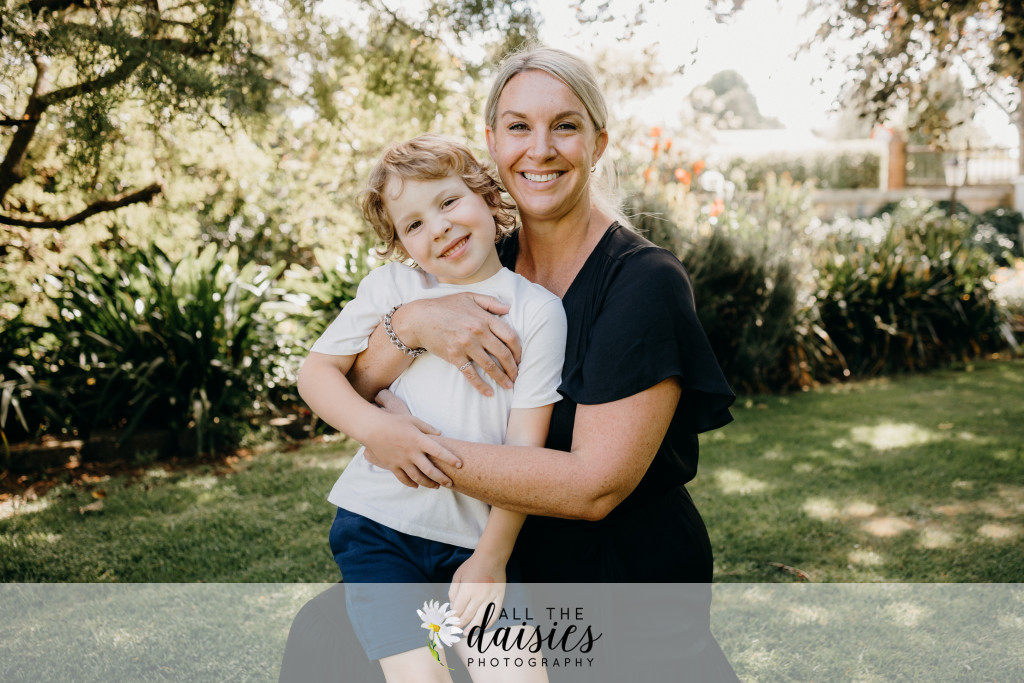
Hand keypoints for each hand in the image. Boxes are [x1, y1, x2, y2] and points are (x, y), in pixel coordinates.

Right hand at [362, 396, 461, 488]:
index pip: (438, 451)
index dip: (450, 458)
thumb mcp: (413, 420)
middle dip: (442, 478)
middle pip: (430, 470)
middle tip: (451, 483)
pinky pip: (403, 479)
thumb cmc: (394, 422)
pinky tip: (417, 485)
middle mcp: (411, 453)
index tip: (460, 465)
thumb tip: (440, 434)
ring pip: (418, 477)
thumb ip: (428, 428)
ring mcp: (401, 461)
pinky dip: (411, 484)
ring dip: (428, 483)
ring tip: (437, 486)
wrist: (372, 428)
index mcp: (418, 440)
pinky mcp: (392, 466)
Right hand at [393, 294, 521, 396]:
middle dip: (513, 367)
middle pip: (503, 354)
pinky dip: (481, 385)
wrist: (419, 318)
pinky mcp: (454, 356)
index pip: (510, 336)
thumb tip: (508, 309)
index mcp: (484, 318)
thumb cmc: (445, 306)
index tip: (520, 358)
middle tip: (518, 376)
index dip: (518, 350)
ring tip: (509, 386)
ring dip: (502, 378)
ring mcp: (466, 345)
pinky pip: (471, 374)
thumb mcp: (469, 297)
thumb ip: (490, 302)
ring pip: (490, 366)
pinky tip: (489, 393)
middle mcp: (477, 332)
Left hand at [449, 552, 506, 631]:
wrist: (491, 557)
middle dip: (460, 625)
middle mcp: (479, 595)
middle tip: (456, 630)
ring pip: (481, 619)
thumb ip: (453, 592)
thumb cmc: (472, 566)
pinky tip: (482, 628)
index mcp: (467, 590)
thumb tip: (452, 608)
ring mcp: (491, 597)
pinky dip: (488, 623)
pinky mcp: (500, 597)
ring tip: (467, 633)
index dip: (453, 619)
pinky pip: (494, 614)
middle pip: (468, 616)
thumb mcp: (458, 576)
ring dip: (473, 628)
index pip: (458, 610)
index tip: (450, 624)